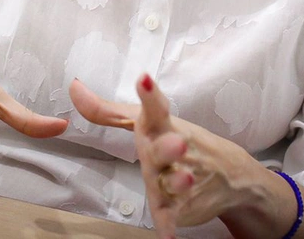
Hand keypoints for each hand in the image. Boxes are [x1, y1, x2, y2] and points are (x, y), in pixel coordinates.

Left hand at [70, 75, 285, 238]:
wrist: (229, 174)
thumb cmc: (173, 139)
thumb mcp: (144, 122)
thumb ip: (106, 111)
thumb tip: (73, 88)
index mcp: (161, 125)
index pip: (156, 107)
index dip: (150, 94)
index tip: (144, 79)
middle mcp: (173, 150)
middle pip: (168, 149)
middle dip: (170, 147)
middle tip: (178, 143)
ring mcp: (181, 179)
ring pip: (177, 182)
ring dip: (179, 182)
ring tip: (184, 179)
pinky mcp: (183, 206)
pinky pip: (174, 216)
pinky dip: (170, 225)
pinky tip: (167, 235)